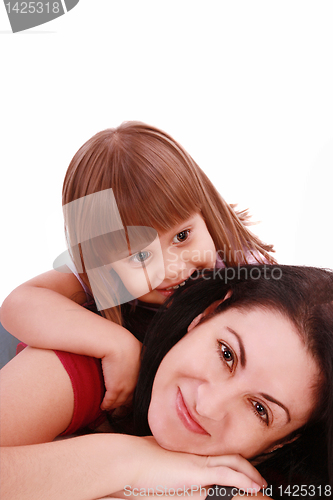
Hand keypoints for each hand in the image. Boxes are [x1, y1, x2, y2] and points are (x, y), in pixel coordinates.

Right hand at [100, 330, 141, 409]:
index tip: (126, 395)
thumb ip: (134, 356)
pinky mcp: (116, 389)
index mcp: (144, 370)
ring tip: (109, 407)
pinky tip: (102, 406)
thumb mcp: (133, 347)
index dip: (133, 391)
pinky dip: (106, 405)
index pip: (140, 386)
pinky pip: (110, 401)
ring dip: (114, 405)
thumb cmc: (120, 340)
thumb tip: (132, 359)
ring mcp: (128, 386)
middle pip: (131, 396)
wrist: (115, 342)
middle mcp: (138, 380)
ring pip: (121, 401)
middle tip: (118, 405)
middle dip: (125, 401)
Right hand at [128, 436, 266, 493]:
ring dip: (253, 477)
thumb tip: (172, 481)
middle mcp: (197, 457)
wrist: (126, 460)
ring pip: (234, 465)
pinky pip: (226, 475)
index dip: (236, 468)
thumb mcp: (158, 470)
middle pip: (232, 460)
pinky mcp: (195, 472)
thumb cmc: (136, 467)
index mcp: (190, 457)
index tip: (247, 479)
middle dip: (250, 473)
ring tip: (264, 489)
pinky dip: (244, 480)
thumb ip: (171, 473)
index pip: (220, 460)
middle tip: (263, 485)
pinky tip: (256, 487)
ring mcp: (197, 463)